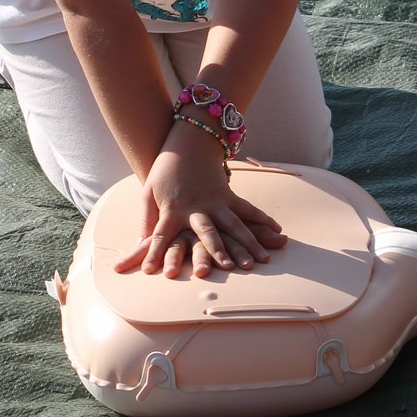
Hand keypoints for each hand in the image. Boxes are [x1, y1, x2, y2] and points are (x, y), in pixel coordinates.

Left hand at [113, 138, 286, 276]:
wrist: (186, 144)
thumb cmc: (164, 172)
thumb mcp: (149, 195)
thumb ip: (148, 222)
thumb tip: (138, 246)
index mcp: (172, 210)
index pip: (160, 236)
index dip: (155, 253)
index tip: (152, 272)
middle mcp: (197, 208)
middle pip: (207, 233)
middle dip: (217, 251)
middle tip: (227, 268)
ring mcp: (216, 202)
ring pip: (234, 225)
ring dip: (248, 243)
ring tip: (261, 260)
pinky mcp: (229, 196)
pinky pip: (248, 210)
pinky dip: (263, 220)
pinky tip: (278, 231)